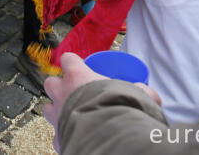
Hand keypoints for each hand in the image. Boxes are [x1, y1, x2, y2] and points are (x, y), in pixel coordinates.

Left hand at [42, 53, 160, 151]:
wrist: (109, 138)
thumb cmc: (120, 110)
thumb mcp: (137, 93)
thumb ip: (141, 91)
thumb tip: (151, 94)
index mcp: (77, 76)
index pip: (67, 59)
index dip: (72, 62)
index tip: (79, 66)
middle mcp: (62, 93)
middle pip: (50, 82)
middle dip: (59, 86)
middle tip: (73, 92)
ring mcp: (57, 116)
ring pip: (47, 108)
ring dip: (57, 110)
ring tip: (72, 115)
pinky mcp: (58, 138)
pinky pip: (57, 134)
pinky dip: (64, 135)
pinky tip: (76, 136)